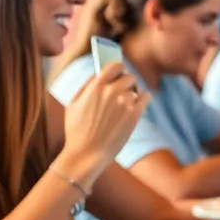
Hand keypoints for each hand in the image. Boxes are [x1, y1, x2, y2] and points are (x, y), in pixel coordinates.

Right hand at [61, 63, 149, 185]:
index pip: (115, 65)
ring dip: (132, 95)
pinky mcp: (135, 114)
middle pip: (129, 77)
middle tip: (122, 94)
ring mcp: (125, 102)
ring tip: (124, 107)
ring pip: (136, 89)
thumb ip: (86, 85)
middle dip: (126, 84)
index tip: (118, 74)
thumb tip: (99, 73)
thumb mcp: (73, 103)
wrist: (86, 154)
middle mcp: (111, 91)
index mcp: (95, 86)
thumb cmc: (77, 130)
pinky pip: (146, 97)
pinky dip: (143, 100)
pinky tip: (136, 107)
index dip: (118, 69)